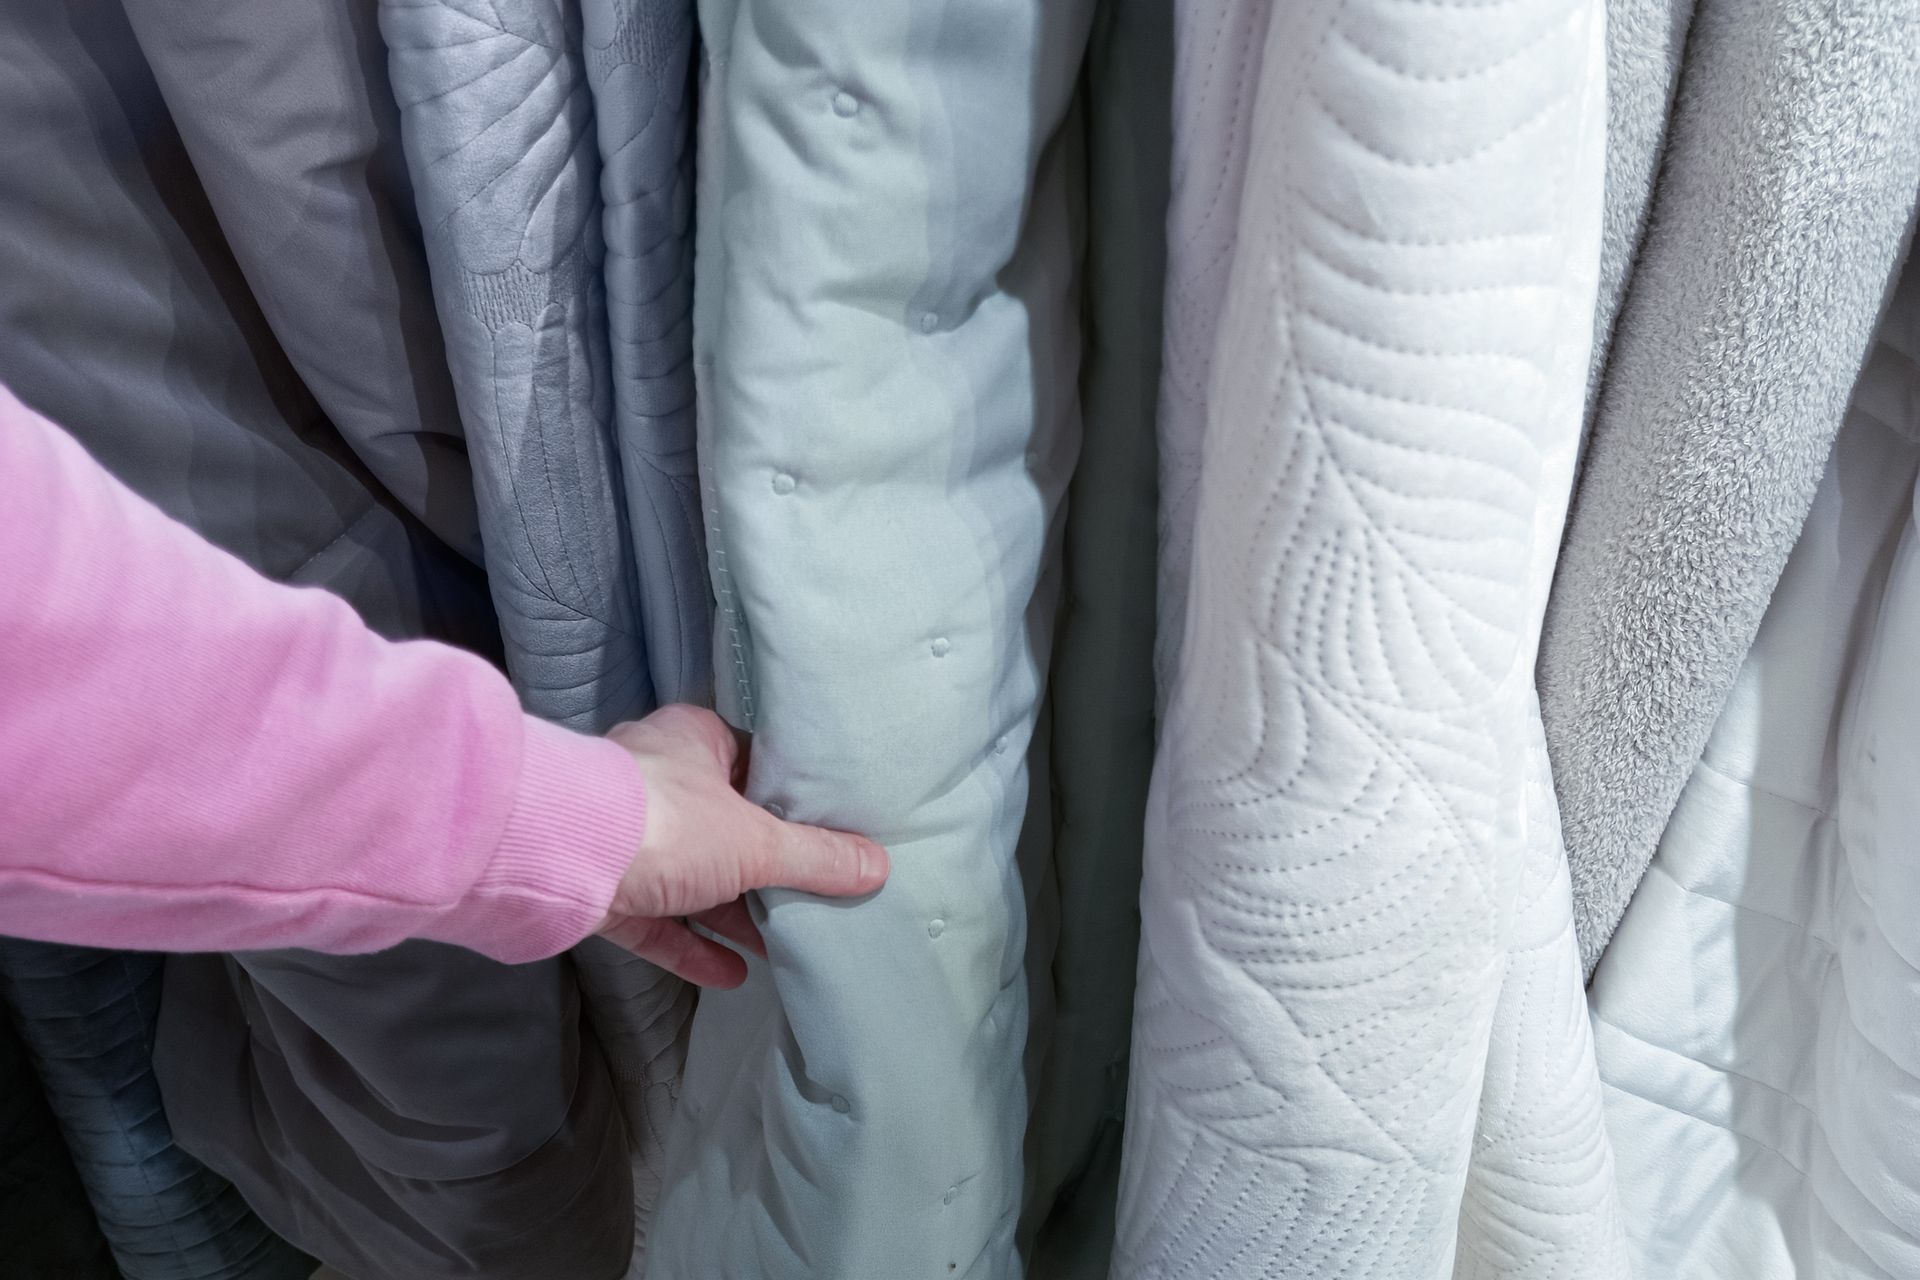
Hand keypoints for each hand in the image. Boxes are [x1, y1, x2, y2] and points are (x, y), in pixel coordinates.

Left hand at [595, 705, 886, 986]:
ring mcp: (627, 839)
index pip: (755, 762)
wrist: (551, 859)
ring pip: (692, 878)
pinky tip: (734, 974)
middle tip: (816, 893)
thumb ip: (816, 858)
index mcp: (696, 741)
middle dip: (766, 866)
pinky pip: (658, 921)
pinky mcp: (603, 890)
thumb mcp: (756, 841)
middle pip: (726, 825)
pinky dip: (692, 945)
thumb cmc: (665, 822)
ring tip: (785, 943)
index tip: (832, 829)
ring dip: (733, 912)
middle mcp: (660, 782)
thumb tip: (877, 866)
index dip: (792, 797)